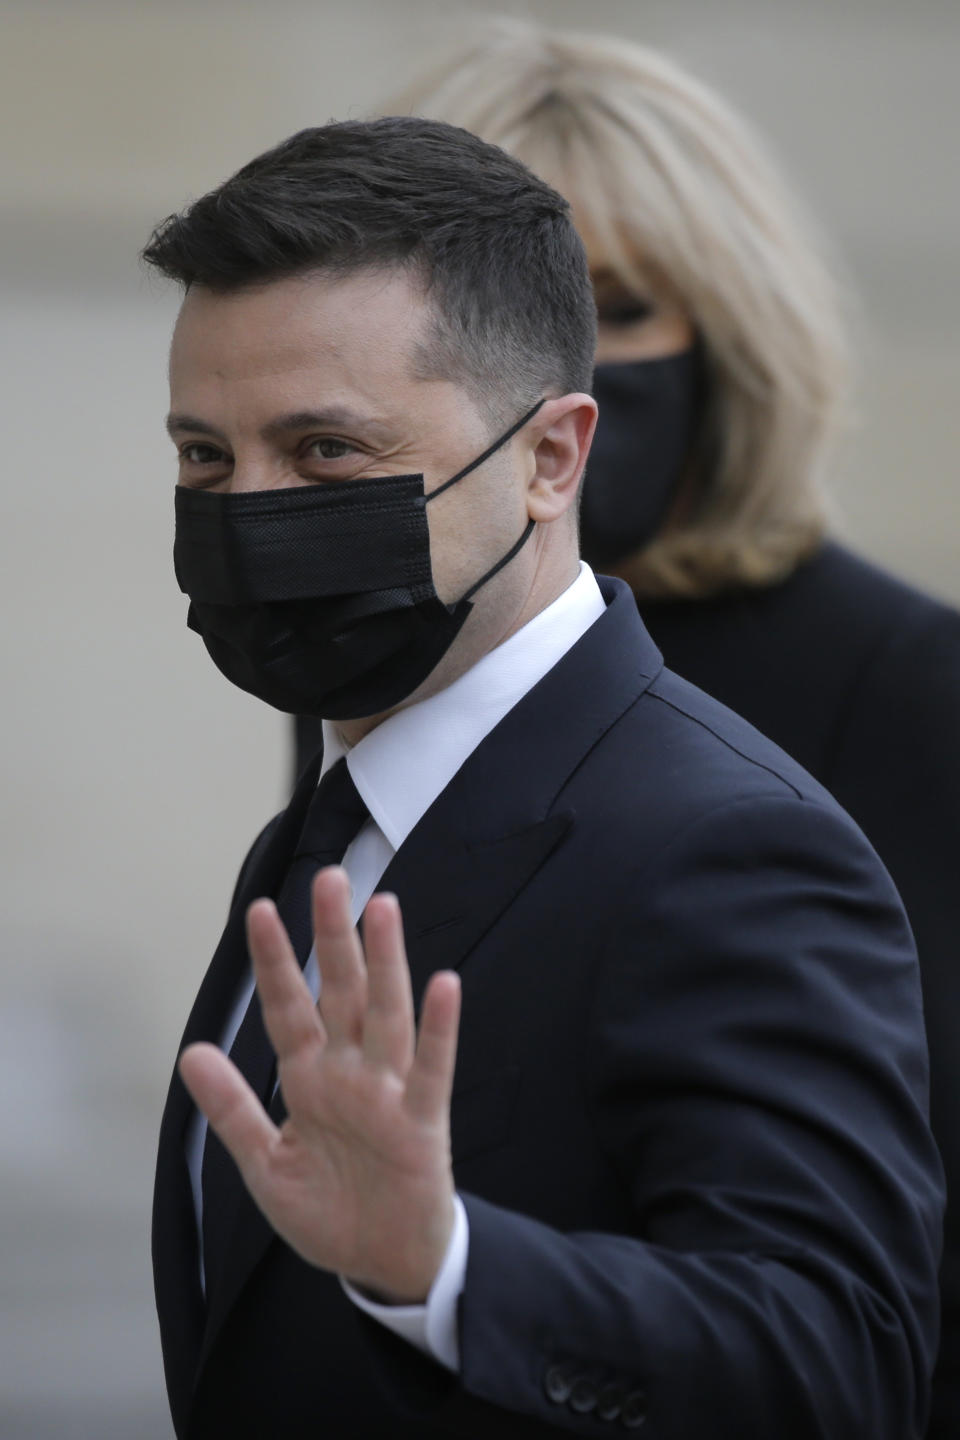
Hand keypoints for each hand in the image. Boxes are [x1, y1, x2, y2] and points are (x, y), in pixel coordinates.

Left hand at [179, 867, 460, 1302]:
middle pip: (340, 992)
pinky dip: (440, 1030)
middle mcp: (351, 1073)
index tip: (259, 911)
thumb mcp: (266, 1165)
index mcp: (310, 1080)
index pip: (288, 1009)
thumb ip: (232, 1109)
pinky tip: (444, 985)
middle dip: (333, 937)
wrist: (381, 1263)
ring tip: (382, 908)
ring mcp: (389, 1093)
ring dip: (385, 963)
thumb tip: (190, 1051)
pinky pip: (432, 1069)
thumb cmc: (329, 1211)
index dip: (275, 963)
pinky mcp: (423, 1123)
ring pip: (386, 1015)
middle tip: (329, 877)